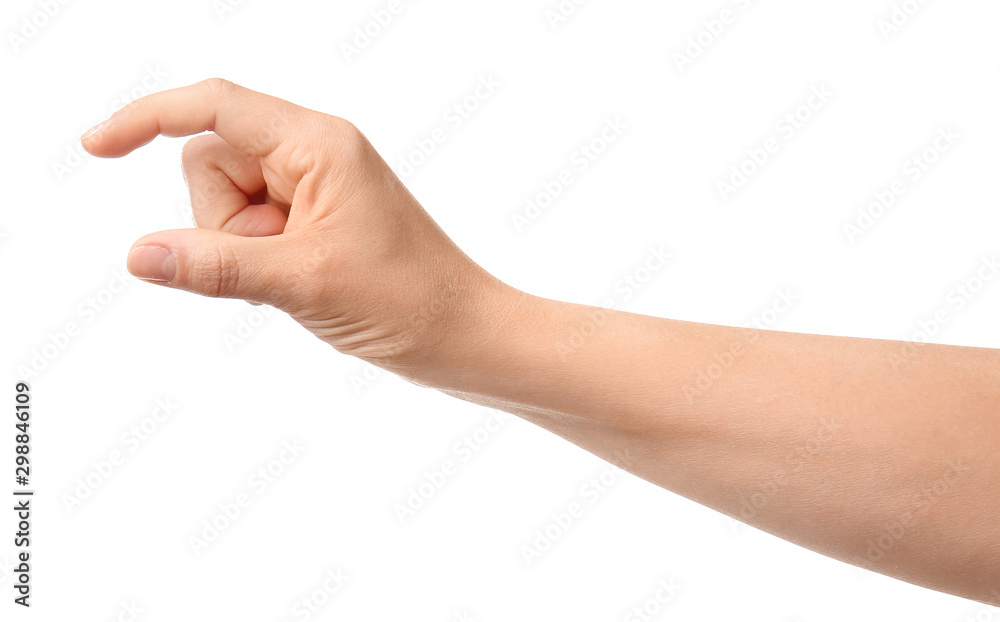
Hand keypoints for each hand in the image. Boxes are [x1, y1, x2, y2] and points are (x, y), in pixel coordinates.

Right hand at [82, 78, 508, 372]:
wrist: (464, 337)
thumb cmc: (407, 302)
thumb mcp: (303, 282)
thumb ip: (215, 265)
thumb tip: (139, 253)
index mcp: (318, 144)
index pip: (213, 107)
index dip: (147, 118)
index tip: (95, 147)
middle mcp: (315, 153)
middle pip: (211, 161)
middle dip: (222, 218)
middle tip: (280, 261)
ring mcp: (315, 188)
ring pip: (227, 201)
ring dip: (241, 245)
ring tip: (299, 277)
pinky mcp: (316, 220)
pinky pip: (251, 228)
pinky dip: (256, 259)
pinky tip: (299, 285)